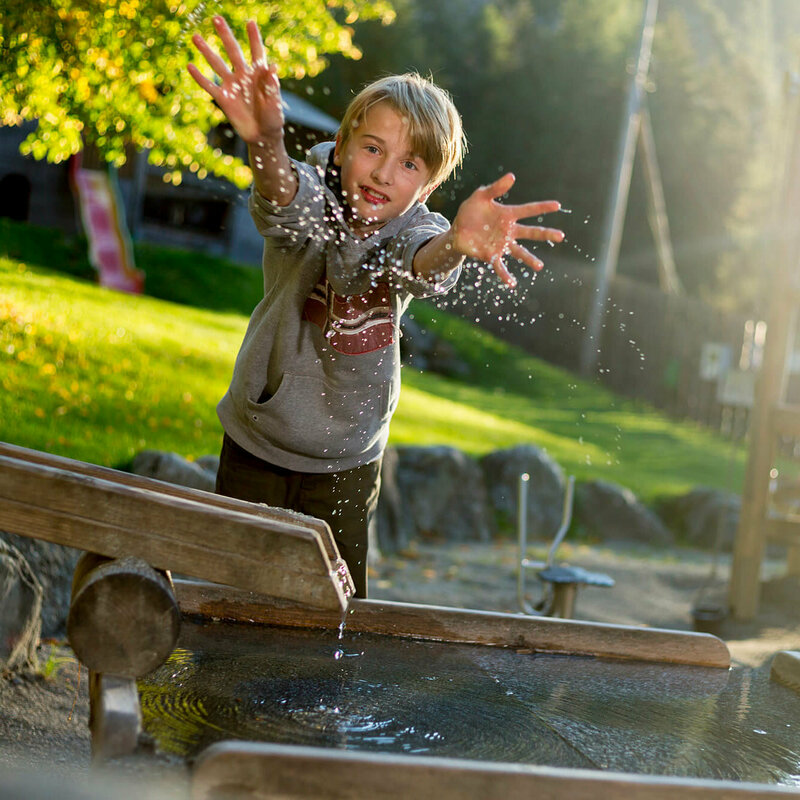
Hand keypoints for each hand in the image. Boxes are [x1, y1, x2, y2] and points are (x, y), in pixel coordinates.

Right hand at [188, 16, 282, 144]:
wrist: (262, 136)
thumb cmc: (273, 119)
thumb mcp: (275, 102)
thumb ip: (272, 85)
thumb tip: (273, 66)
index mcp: (259, 74)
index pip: (256, 52)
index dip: (254, 38)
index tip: (250, 22)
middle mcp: (243, 75)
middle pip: (233, 51)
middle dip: (225, 35)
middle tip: (216, 19)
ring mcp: (231, 85)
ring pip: (217, 64)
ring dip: (206, 51)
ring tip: (195, 36)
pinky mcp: (223, 98)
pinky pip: (209, 86)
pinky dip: (199, 77)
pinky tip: (189, 66)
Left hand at [452, 173, 563, 286]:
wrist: (457, 230)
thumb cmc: (470, 211)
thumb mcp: (481, 196)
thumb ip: (495, 188)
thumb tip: (512, 177)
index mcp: (508, 214)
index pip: (528, 210)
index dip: (542, 207)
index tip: (557, 205)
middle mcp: (508, 231)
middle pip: (531, 232)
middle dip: (546, 234)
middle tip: (561, 236)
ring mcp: (501, 244)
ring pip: (519, 252)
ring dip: (529, 259)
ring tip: (540, 266)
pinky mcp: (491, 255)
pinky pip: (500, 266)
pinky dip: (506, 275)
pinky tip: (512, 283)